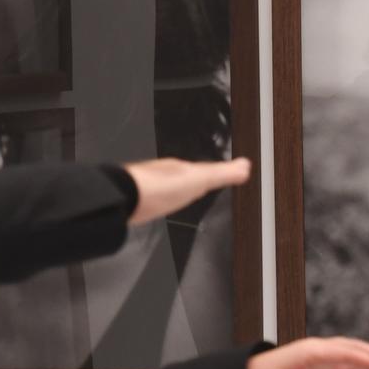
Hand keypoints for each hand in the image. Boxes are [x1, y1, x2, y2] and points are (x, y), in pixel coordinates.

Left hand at [122, 157, 249, 225]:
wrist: (122, 198)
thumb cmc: (158, 188)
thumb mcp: (198, 180)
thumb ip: (221, 174)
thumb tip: (246, 165)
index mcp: (180, 168)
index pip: (202, 168)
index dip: (213, 173)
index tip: (222, 174)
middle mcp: (163, 174)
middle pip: (183, 175)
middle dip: (193, 179)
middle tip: (204, 183)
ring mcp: (148, 186)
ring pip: (167, 184)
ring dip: (175, 188)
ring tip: (183, 193)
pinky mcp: (136, 200)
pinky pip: (153, 196)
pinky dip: (159, 198)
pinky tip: (157, 204)